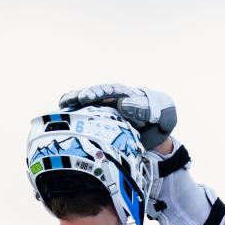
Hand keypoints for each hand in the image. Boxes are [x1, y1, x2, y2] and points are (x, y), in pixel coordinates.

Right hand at [58, 84, 176, 148]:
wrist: (159, 133)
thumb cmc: (161, 120)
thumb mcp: (161, 115)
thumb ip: (144, 109)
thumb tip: (122, 103)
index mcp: (126, 94)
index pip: (109, 91)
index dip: (97, 93)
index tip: (86, 98)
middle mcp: (113, 99)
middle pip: (94, 95)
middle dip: (82, 96)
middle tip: (71, 101)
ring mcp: (106, 109)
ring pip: (88, 104)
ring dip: (75, 104)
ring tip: (63, 106)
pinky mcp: (102, 121)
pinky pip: (87, 115)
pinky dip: (76, 115)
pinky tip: (63, 116)